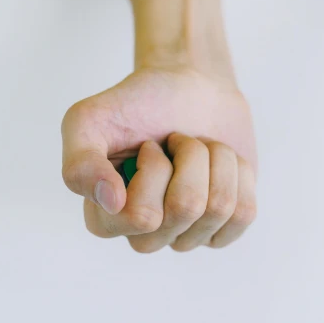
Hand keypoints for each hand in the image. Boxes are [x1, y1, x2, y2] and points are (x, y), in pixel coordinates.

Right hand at [61, 65, 256, 252]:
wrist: (190, 86)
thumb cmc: (138, 103)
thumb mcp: (90, 119)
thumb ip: (79, 163)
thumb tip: (111, 202)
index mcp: (105, 219)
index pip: (142, 216)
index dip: (154, 169)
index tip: (148, 144)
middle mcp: (146, 235)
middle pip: (186, 209)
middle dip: (190, 157)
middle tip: (176, 140)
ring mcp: (187, 235)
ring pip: (220, 208)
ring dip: (215, 159)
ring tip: (199, 147)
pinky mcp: (223, 227)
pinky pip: (244, 212)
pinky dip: (238, 172)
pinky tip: (220, 162)